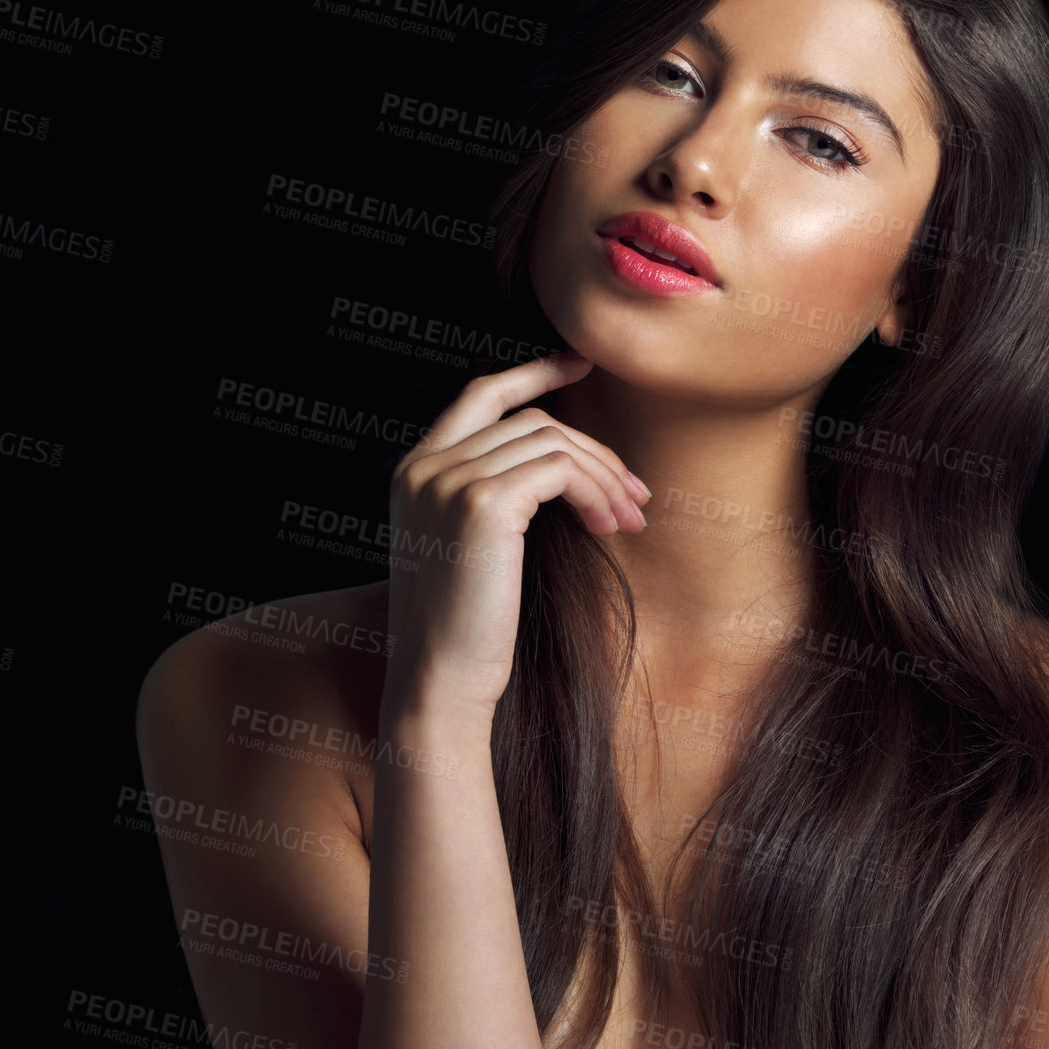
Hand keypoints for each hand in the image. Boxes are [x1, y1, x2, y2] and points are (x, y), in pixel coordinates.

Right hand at [381, 352, 648, 724]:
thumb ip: (494, 495)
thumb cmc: (466, 628)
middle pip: (531, 421)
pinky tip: (609, 524)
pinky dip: (595, 490)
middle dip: (594, 450)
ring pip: (552, 442)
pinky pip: (559, 469)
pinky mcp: (482, 503)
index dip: (534, 373)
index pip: (480, 394)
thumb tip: (563, 462)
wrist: (441, 684)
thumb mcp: (470, 547)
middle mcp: (423, 465)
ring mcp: (448, 480)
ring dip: (603, 477)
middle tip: (636, 492)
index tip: (581, 364)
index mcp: (413, 470)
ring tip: (629, 519)